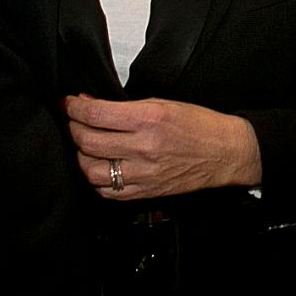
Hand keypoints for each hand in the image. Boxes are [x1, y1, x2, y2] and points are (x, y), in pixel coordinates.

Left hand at [65, 93, 261, 199]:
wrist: (225, 152)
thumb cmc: (200, 125)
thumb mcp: (163, 103)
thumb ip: (126, 106)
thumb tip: (93, 104)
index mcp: (149, 119)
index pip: (95, 114)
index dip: (74, 108)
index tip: (70, 104)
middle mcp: (143, 147)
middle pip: (88, 141)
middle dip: (75, 128)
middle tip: (76, 121)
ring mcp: (143, 173)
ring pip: (91, 169)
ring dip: (82, 155)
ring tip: (87, 146)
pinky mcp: (145, 191)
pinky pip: (107, 191)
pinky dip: (97, 179)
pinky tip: (102, 167)